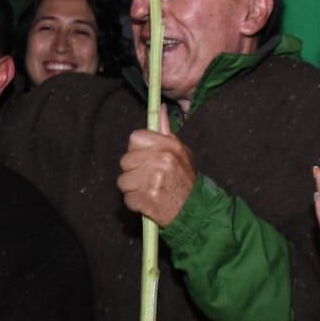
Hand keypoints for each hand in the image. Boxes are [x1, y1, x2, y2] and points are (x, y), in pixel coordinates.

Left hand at [118, 111, 194, 228]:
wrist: (196, 211)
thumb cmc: (186, 181)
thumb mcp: (181, 153)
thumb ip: (166, 132)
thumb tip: (160, 109)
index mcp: (168, 146)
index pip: (135, 138)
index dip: (137, 150)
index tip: (145, 159)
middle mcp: (161, 160)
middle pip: (125, 160)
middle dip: (133, 171)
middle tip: (148, 179)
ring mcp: (153, 180)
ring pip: (123, 181)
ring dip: (133, 189)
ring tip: (149, 190)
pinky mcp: (146, 199)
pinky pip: (127, 199)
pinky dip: (136, 203)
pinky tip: (149, 202)